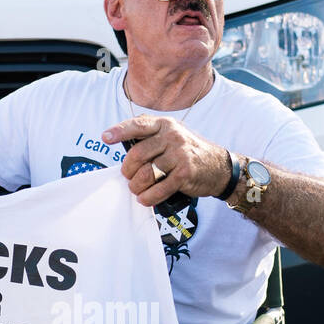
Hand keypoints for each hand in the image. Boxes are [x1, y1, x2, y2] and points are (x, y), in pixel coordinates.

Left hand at [101, 116, 232, 206]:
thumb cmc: (188, 154)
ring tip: (137, 190)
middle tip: (129, 177)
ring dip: (137, 186)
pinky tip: (145, 199)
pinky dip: (149, 197)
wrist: (218, 167)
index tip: (105, 138)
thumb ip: (150, 140)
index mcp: (165, 125)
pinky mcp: (185, 173)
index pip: (138, 125)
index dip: (119, 131)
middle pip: (137, 154)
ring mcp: (180, 155)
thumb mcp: (171, 138)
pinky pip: (160, 189)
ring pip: (146, 174)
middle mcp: (172, 136)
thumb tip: (124, 153)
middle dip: (128, 171)